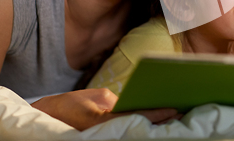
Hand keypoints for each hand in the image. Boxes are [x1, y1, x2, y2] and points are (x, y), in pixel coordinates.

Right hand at [31, 88, 179, 130]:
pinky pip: (128, 131)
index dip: (158, 113)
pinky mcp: (106, 137)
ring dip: (154, 124)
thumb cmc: (73, 104)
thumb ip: (119, 102)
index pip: (138, 116)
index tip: (174, 109)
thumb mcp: (98, 97)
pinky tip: (156, 121)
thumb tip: (139, 105)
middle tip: (182, 112)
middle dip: (161, 120)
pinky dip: (143, 125)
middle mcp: (108, 132)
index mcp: (105, 119)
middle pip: (141, 125)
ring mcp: (107, 137)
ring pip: (136, 130)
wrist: (51, 117)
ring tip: (174, 116)